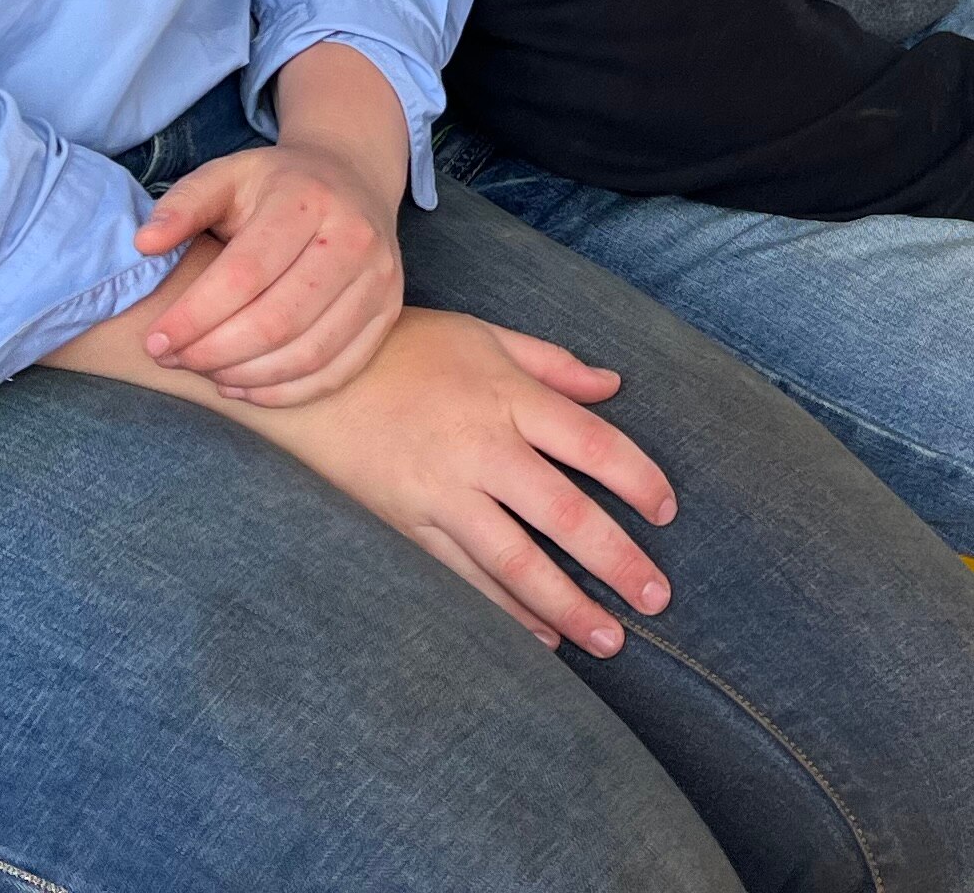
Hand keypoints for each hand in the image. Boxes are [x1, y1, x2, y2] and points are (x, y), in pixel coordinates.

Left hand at [134, 135, 405, 406]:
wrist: (352, 177)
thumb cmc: (277, 185)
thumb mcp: (226, 176)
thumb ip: (183, 205)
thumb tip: (144, 243)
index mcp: (307, 199)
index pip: (245, 273)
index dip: (195, 316)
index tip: (155, 341)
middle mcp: (353, 237)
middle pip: (278, 320)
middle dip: (215, 352)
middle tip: (176, 361)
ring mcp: (379, 278)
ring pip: (309, 353)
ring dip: (247, 376)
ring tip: (207, 373)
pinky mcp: (389, 312)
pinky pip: (338, 371)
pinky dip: (286, 391)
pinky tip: (244, 385)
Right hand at [236, 311, 681, 655]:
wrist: (306, 377)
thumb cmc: (404, 347)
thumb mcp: (483, 334)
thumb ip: (552, 363)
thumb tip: (614, 386)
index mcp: (507, 396)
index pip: (591, 443)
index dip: (637, 480)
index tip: (667, 511)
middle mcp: (481, 448)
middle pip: (563, 512)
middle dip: (615, 560)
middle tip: (657, 597)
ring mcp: (442, 493)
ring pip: (516, 560)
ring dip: (567, 605)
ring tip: (610, 639)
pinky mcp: (408, 525)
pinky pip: (466, 577)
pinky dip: (507, 610)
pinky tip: (542, 638)